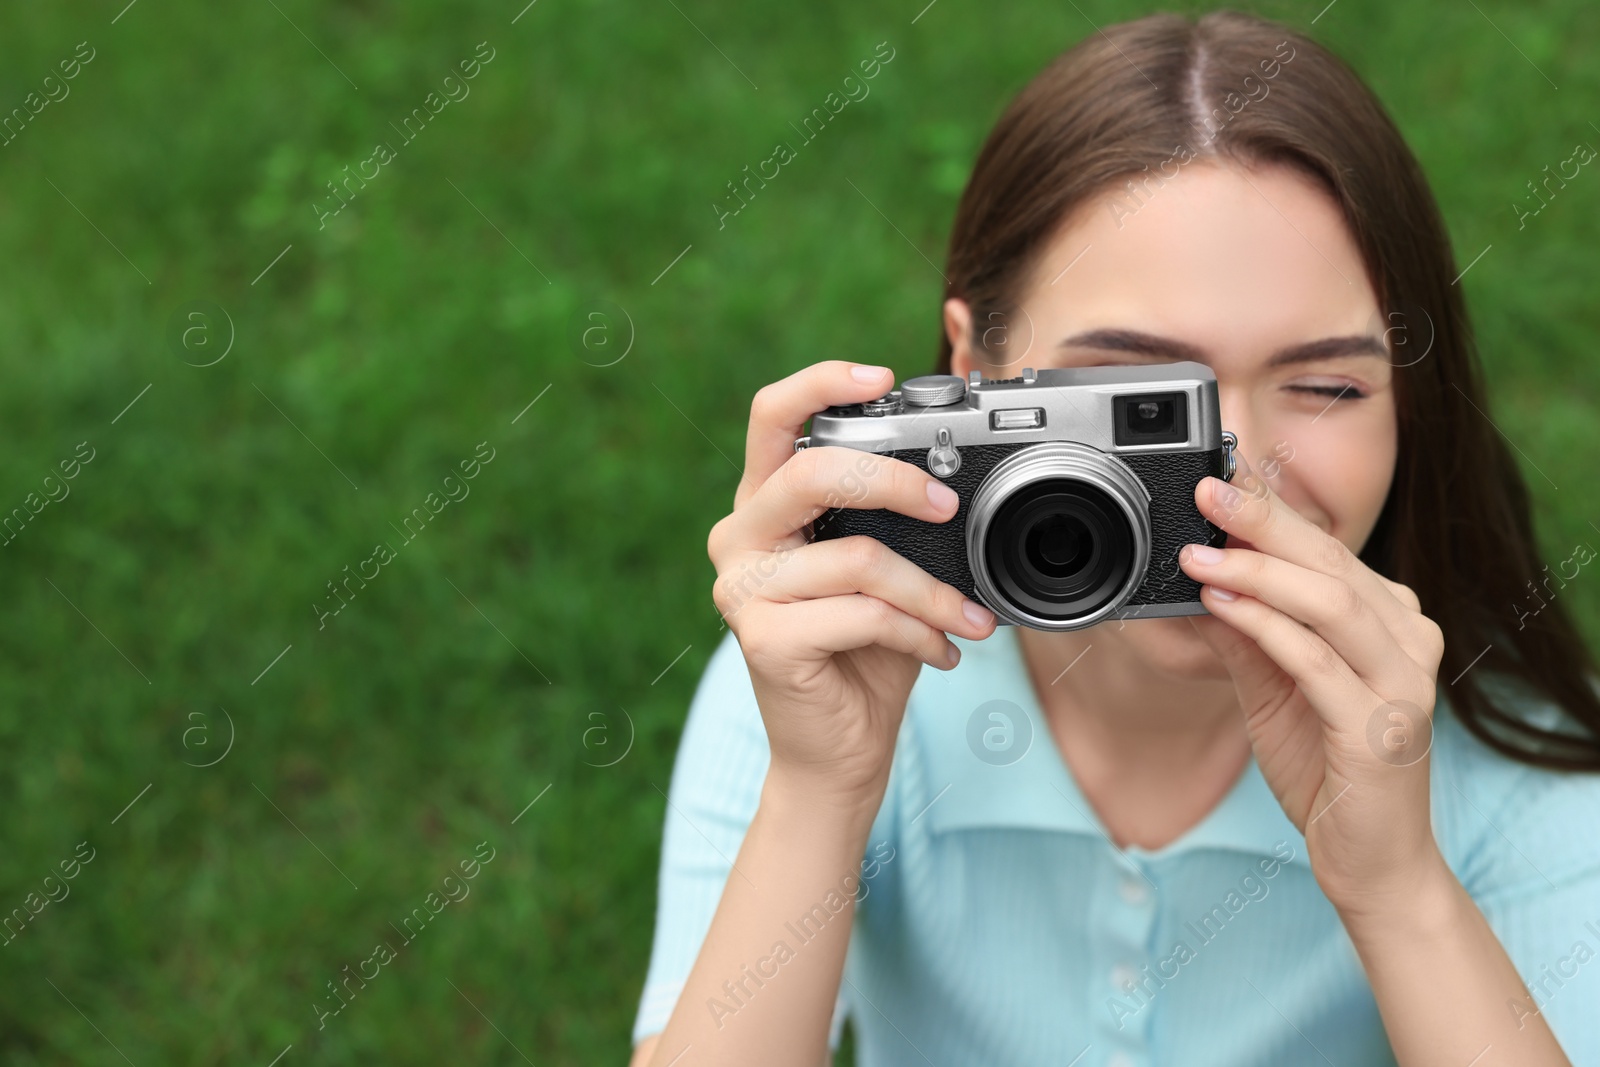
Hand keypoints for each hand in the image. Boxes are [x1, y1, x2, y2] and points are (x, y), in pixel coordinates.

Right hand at [707, 361, 997, 809]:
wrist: (838, 752)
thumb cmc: (864, 654)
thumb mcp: (886, 569)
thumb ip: (897, 519)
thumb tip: (959, 472)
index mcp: (765, 506)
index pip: (771, 417)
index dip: (821, 383)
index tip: (881, 376)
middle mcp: (739, 538)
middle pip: (812, 471)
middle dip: (897, 481)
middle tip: (950, 505)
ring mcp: (741, 589)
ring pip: (858, 557)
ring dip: (932, 591)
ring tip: (967, 618)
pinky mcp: (761, 639)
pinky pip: (862, 614)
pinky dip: (919, 632)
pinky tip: (941, 653)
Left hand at [1176, 454, 1447, 913]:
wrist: (1370, 860)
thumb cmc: (1325, 766)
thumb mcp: (1272, 685)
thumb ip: (1245, 631)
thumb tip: (1197, 573)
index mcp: (1389, 620)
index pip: (1327, 548)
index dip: (1271, 509)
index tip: (1218, 477)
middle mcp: (1407, 639)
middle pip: (1330, 561)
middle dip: (1261, 521)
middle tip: (1205, 491)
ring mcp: (1401, 682)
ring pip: (1328, 601)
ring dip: (1256, 572)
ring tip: (1196, 554)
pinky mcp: (1378, 727)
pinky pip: (1316, 662)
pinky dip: (1266, 627)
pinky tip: (1222, 606)